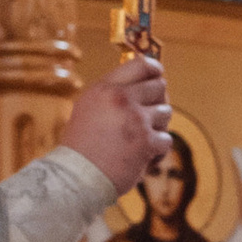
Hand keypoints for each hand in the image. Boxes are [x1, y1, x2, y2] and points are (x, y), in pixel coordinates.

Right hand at [62, 53, 172, 188]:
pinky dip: (157, 152)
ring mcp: (135, 118)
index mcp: (104, 88)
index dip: (154, 69)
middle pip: (159, 86)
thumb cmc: (81, 148)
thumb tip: (144, 84)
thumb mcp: (89, 109)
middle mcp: (120, 98)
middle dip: (157, 102)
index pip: (141, 64)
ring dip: (157, 127)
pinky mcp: (146, 141)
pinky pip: (166, 140)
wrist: (75, 177)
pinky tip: (141, 160)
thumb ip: (112, 96)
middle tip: (147, 117)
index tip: (158, 75)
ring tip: (139, 142)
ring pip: (166, 112)